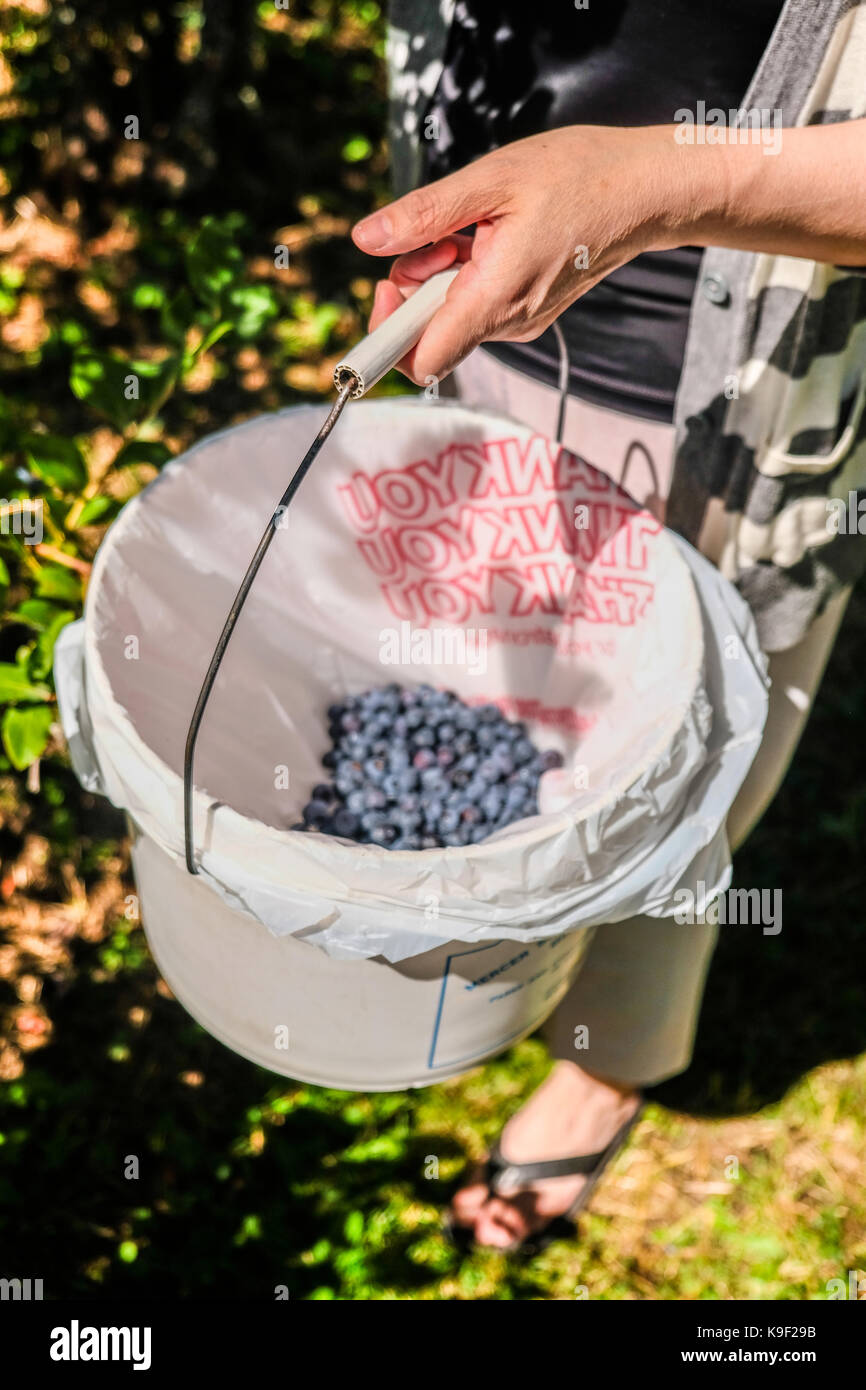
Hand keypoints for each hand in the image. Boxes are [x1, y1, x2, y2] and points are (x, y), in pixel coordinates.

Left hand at [352, 118, 865, 386]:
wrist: (643, 191)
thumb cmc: (579, 177)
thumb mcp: (491, 180)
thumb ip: (424, 215)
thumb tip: (367, 240)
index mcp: (494, 298)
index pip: (421, 363)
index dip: (388, 337)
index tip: (386, 289)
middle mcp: (507, 324)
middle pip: (428, 336)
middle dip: (414, 288)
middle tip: (440, 237)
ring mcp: (519, 322)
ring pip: (450, 318)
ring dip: (441, 277)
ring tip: (475, 229)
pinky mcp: (527, 312)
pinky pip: (475, 306)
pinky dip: (466, 276)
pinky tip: (491, 237)